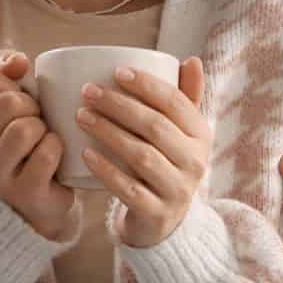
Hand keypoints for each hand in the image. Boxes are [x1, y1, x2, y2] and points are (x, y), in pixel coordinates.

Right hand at [0, 52, 75, 236]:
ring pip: (25, 128)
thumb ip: (5, 75)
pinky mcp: (21, 191)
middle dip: (31, 107)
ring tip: (40, 140)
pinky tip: (53, 158)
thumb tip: (18, 60)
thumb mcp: (3, 107)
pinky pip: (47, 152)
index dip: (13, 85)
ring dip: (43, 129)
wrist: (31, 201)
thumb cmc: (18, 144)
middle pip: (8, 102)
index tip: (16, 104)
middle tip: (34, 123)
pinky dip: (57, 148)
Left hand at [81, 57, 210, 248]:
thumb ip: (185, 99)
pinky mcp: (156, 213)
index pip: (175, 103)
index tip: (116, 72)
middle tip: (88, 91)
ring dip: (108, 132)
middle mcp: (195, 162)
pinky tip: (85, 153)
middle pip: (155, 126)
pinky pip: (128, 189)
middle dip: (119, 105)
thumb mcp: (181, 135)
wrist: (164, 222)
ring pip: (141, 155)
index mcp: (201, 136)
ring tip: (81, 116)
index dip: (146, 85)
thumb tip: (191, 60)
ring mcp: (177, 190)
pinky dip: (106, 169)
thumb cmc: (167, 165)